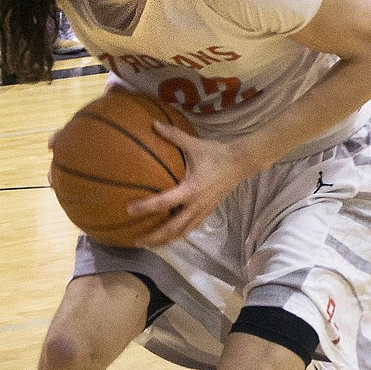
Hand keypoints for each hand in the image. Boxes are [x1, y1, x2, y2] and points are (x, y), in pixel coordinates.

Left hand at [123, 124, 256, 247]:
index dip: (145, 207)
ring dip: (166, 240)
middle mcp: (196, 205)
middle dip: (154, 237)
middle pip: (172, 228)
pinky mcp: (208, 211)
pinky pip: (192, 227)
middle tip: (136, 241)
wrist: (241, 163)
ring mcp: (203, 210)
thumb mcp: (194, 144)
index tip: (129, 210)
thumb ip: (173, 135)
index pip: (163, 202)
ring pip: (182, 232)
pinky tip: (171, 235)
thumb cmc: (216, 153)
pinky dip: (179, 233)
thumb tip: (153, 124)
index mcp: (190, 190)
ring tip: (151, 244)